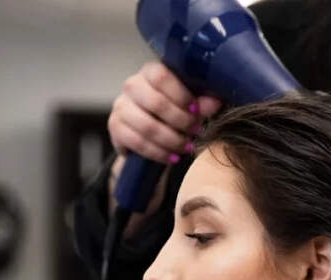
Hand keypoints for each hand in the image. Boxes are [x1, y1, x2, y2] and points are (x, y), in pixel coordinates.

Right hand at [108, 61, 222, 164]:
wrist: (149, 131)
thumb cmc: (173, 109)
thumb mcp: (190, 103)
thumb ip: (202, 102)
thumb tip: (215, 103)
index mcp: (151, 71)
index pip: (163, 77)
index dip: (181, 96)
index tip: (196, 111)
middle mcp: (132, 85)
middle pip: (156, 103)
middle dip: (180, 121)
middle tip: (196, 132)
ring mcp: (120, 106)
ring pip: (147, 126)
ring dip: (171, 140)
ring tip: (186, 147)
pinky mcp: (115, 127)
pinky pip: (137, 143)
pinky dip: (158, 153)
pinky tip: (172, 157)